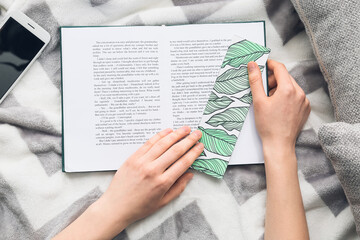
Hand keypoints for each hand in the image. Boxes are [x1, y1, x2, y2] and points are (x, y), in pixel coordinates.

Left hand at [53, 127, 202, 239]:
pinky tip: (168, 131)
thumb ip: (178, 188)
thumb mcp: (162, 202)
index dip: (194, 152)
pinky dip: (159, 135)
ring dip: (176, 134)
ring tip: (185, 129)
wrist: (115, 207)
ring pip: (163, 144)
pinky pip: (149, 143)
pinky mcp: (133, 158)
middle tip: (197, 133)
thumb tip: (190, 174)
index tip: (200, 146)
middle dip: (189, 140)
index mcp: (163, 183)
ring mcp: (142, 162)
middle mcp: (153, 170)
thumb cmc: (139, 207)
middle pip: (176, 150)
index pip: (183, 163)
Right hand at [247, 60, 309, 150]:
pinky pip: (295, 96)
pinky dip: (286, 97)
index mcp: (288, 89)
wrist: (279, 144)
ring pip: (290, 87)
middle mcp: (299, 93)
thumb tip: (252, 66)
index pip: (280, 68)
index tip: (263, 66)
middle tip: (263, 90)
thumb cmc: (269, 126)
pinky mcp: (305, 109)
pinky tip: (278, 107)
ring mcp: (304, 102)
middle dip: (273, 80)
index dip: (270, 65)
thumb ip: (255, 81)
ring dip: (279, 89)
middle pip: (285, 77)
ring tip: (270, 101)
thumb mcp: (258, 101)